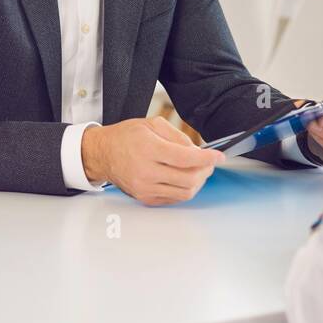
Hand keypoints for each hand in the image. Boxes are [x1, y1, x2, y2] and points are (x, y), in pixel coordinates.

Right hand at [81, 117, 224, 205]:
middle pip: (189, 179)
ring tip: (197, 170)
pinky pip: (174, 199)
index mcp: (148, 150)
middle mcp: (146, 172)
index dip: (207, 158)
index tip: (219, 156)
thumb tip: (198, 152)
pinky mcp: (145, 198)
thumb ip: (178, 136)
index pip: (186, 159)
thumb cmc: (126, 137)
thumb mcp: (152, 124)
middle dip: (205, 171)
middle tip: (209, 163)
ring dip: (197, 182)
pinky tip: (183, 178)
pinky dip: (184, 189)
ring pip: (184, 193)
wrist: (103, 154)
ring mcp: (145, 188)